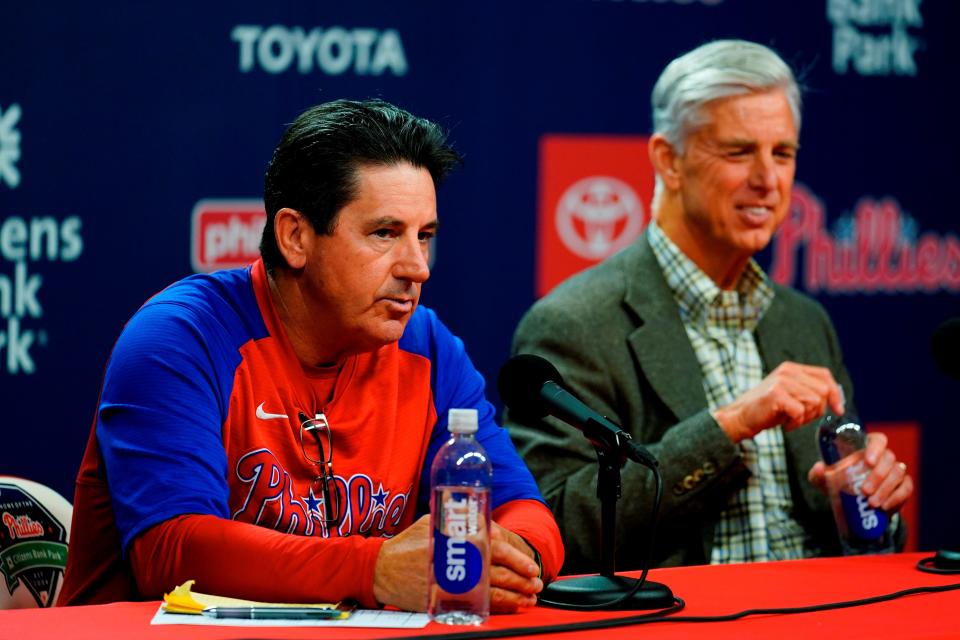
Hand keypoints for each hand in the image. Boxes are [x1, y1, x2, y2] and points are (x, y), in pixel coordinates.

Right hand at [372, 516, 543, 612]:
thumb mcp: (433, 522)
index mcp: (455, 539)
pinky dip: (498, 607)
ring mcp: (451, 582)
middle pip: (498, 571)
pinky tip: (511, 606)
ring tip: (529, 597)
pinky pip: (478, 606)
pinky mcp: (446, 600)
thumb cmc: (408, 544)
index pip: (494, 547)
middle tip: (536, 582)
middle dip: (521, 578)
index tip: (530, 566)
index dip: (516, 558)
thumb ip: (461, 521)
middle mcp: (455, 561)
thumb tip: (488, 524)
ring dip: (515, 595)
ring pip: (492, 591)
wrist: (381, 569)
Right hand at [712, 361, 844, 442]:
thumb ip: (809, 391)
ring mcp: (781, 381)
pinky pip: (800, 411)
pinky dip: (796, 423)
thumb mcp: (790, 394)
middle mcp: (787, 371)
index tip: (838, 409)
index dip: (835, 393)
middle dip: (818, 410)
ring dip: (806, 417)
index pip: (825, 375)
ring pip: (814, 401)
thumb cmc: (767, 409)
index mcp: (792, 368)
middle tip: (802, 418)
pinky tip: (786, 424)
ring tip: (792, 420)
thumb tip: (836, 400)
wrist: (740, 417)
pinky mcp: (776, 394)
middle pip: (823, 390)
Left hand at [808, 432, 912, 511]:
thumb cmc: (838, 483)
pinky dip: (896, 497)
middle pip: (889, 458)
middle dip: (878, 475)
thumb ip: (818, 474)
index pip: (878, 440)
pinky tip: (885, 507)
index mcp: (867, 448)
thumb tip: (819, 469)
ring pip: (898, 473)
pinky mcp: (903, 486)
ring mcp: (896, 470)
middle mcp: (884, 456)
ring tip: (872, 503)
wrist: (853, 503)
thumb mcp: (825, 479)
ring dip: (886, 489)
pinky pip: (906, 488)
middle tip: (864, 491)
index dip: (876, 448)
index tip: (869, 462)